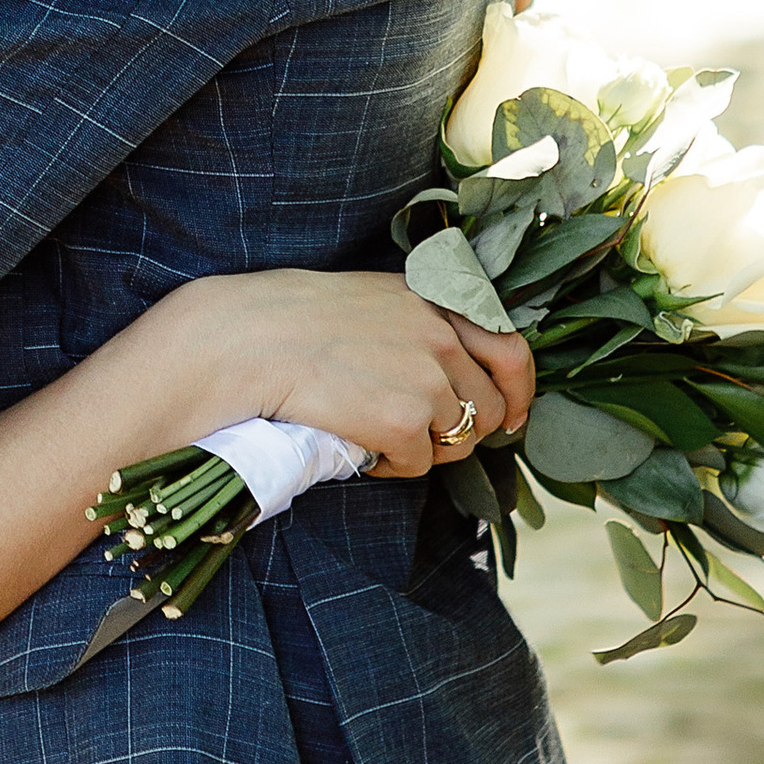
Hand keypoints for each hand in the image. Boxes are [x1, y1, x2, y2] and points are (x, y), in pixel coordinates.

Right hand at [191, 269, 532, 477]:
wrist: (244, 341)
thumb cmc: (292, 321)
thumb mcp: (373, 299)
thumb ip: (421, 324)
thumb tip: (457, 371)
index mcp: (435, 299)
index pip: (512, 348)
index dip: (520, 391)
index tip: (512, 415)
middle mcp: (440, 334)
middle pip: (492, 407)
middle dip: (469, 431)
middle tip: (432, 439)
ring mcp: (427, 378)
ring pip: (458, 441)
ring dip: (424, 448)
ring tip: (376, 434)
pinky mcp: (405, 421)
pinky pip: (419, 465)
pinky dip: (391, 465)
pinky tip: (358, 444)